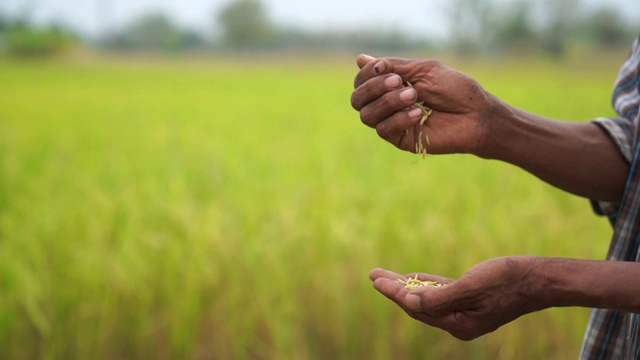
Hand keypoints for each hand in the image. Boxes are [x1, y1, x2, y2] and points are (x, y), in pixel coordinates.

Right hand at [351, 54, 494, 154]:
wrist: (476, 113)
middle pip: (357, 100)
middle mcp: (386, 105)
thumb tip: (360, 59)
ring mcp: (392, 123)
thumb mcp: (422, 70)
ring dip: (388, 103)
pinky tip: (419, 114)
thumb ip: (392, 66)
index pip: (361, 82)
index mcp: (390, 86)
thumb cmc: (454, 89)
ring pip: (367, 116)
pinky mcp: (401, 140)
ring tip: (413, 96)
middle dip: (373, 88)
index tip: (385, 69)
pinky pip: (384, 131)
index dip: (366, 75)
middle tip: (399, 82)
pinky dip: (399, 119)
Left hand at [369, 256, 545, 339]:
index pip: (417, 308)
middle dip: (394, 290)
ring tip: (384, 276)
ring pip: (428, 299)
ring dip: (406, 286)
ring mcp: (466, 313)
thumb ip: (440, 298)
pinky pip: (442, 294)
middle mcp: (459, 323)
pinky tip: (412, 279)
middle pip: (418, 306)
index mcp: (458, 324)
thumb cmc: (507, 280)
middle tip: (373, 275)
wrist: (540, 278)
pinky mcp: (472, 301)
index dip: (394, 293)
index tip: (376, 280)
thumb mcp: (471, 287)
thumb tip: (411, 303)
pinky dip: (426, 286)